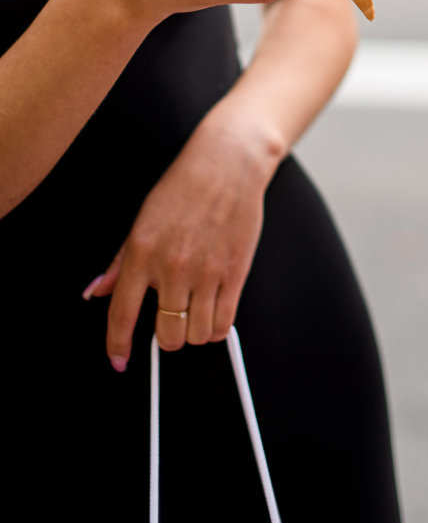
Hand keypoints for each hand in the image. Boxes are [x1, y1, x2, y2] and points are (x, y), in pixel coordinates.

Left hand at [82, 109, 271, 370]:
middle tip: (170, 324)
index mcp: (142, 252)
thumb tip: (97, 290)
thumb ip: (120, 261)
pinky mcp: (235, 271)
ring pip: (196, 335)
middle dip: (166, 338)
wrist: (228, 163)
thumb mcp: (142, 219)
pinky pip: (224, 322)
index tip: (119, 359)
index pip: (122, 314)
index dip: (118, 345)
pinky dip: (216, 328)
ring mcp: (206, 271)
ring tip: (194, 315)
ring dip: (193, 333)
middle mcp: (172, 266)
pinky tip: (213, 313)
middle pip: (166, 335)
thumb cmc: (183, 187)